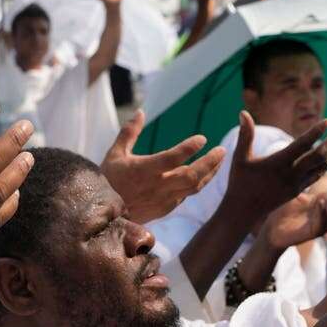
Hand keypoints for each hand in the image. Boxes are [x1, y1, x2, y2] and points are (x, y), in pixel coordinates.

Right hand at [100, 110, 225, 223]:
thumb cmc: (108, 180)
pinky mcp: (165, 209)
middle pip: (191, 176)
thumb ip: (129, 132)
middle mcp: (156, 186)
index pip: (171, 158)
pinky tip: (204, 174)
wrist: (104, 215)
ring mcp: (163, 200)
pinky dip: (198, 184)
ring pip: (194, 187)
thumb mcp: (115, 154)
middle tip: (222, 150)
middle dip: (210, 162)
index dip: (188, 148)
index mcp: (143, 170)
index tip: (202, 138)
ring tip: (219, 160)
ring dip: (209, 173)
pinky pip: (187, 195)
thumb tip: (140, 111)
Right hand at [222, 111, 326, 223]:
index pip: (301, 146)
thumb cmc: (239, 182)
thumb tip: (243, 112)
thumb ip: (245, 135)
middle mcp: (290, 175)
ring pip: (323, 166)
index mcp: (277, 164)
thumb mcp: (240, 158)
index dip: (315, 133)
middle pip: (319, 156)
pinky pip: (318, 175)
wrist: (243, 212)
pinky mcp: (298, 190)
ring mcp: (296, 184)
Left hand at [260, 171, 326, 248]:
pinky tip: (322, 202)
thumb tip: (312, 157)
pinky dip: (323, 212)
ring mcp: (321, 223)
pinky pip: (322, 223)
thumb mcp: (296, 191)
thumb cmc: (283, 209)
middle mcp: (326, 212)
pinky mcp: (312, 232)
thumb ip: (305, 179)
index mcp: (324, 201)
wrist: (270, 229)